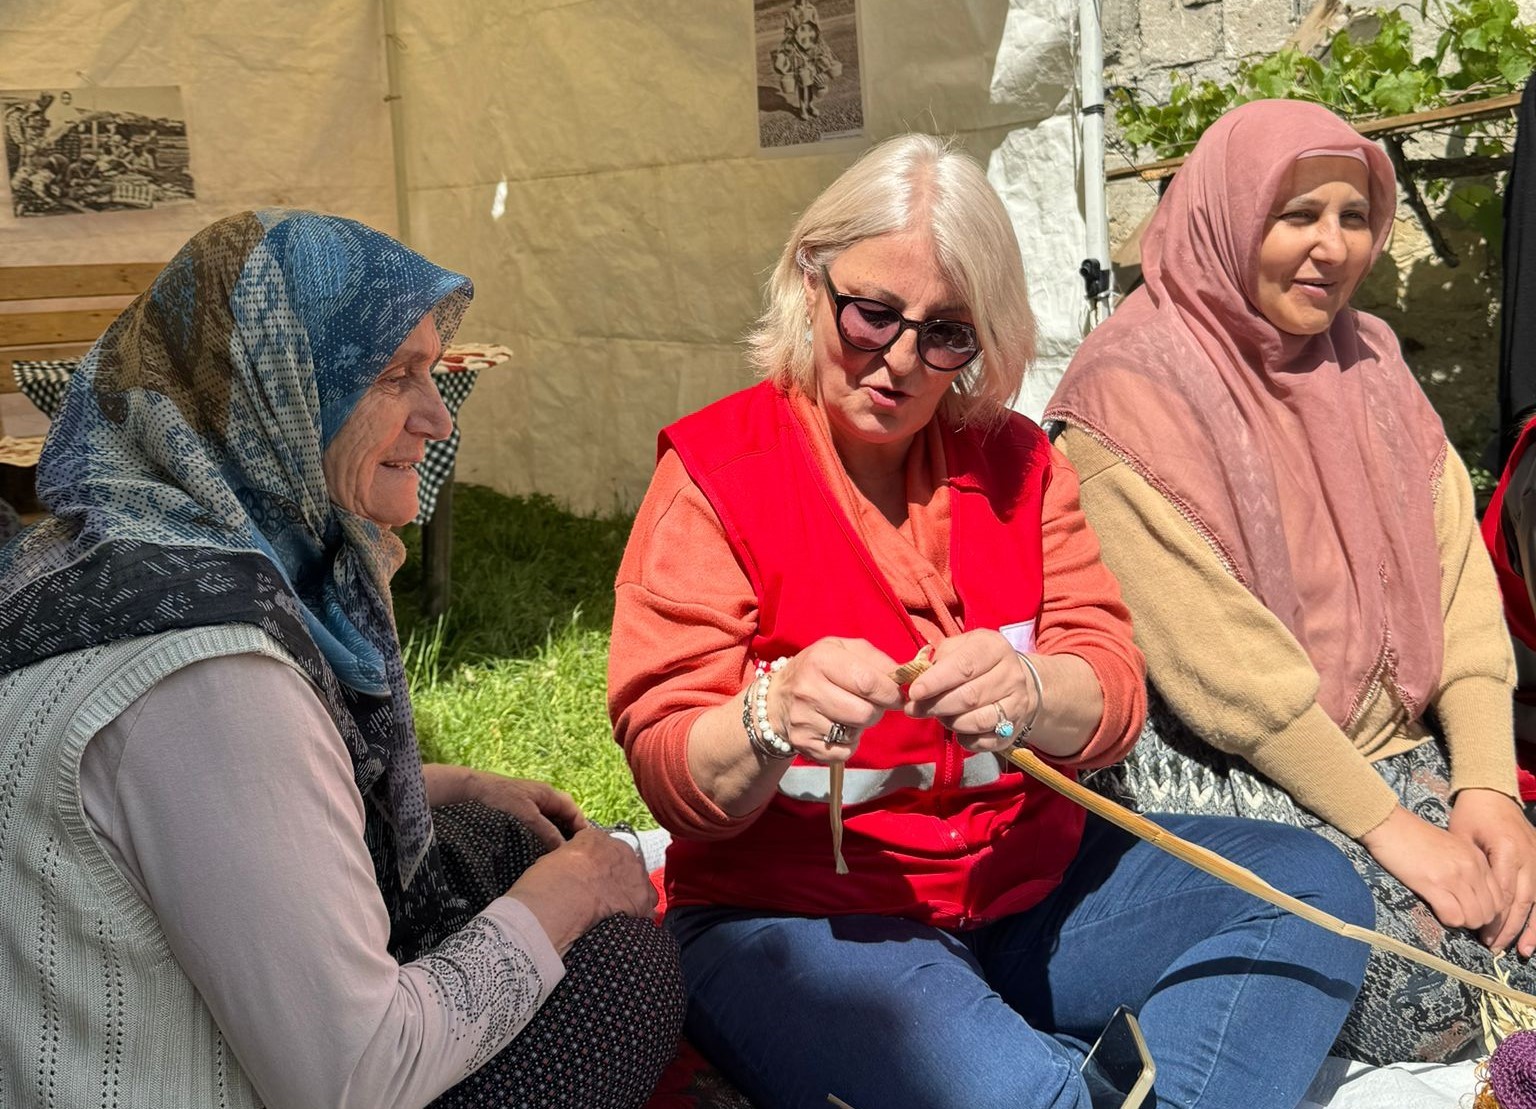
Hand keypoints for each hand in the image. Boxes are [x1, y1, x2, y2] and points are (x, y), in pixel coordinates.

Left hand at [425, 765, 586, 850]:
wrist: (472, 790)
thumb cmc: (501, 798)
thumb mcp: (527, 817)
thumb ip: (547, 832)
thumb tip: (564, 850)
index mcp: (551, 795)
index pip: (576, 813)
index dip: (582, 831)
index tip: (584, 851)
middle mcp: (545, 800)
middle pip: (566, 820)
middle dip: (569, 837)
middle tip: (570, 858)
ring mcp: (533, 807)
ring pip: (552, 826)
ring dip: (555, 839)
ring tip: (556, 858)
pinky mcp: (522, 815)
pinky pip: (539, 828)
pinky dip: (542, 839)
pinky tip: (539, 853)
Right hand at [504, 826, 656, 953]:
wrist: (563, 901)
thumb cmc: (547, 882)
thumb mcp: (551, 861)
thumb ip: (566, 861)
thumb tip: (565, 872)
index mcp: (595, 839)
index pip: (602, 850)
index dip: (597, 868)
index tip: (590, 882)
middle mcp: (621, 850)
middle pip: (625, 866)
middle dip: (617, 881)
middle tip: (602, 900)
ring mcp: (636, 873)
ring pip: (639, 886)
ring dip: (631, 898)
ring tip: (615, 916)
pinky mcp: (644, 898)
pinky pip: (648, 909)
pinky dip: (640, 918)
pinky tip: (626, 928)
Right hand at [766, 638, 903, 763]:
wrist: (776, 698)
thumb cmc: (818, 670)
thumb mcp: (842, 650)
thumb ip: (875, 659)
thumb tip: (903, 676)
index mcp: (821, 660)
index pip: (868, 682)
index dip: (890, 692)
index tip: (895, 695)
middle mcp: (808, 690)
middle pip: (865, 713)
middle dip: (877, 710)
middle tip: (870, 703)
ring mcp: (803, 720)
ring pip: (856, 733)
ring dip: (861, 725)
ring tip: (850, 712)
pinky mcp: (804, 744)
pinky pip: (844, 752)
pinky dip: (848, 743)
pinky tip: (837, 728)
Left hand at [903, 630, 1034, 752]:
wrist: (1016, 680)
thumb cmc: (977, 661)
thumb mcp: (959, 648)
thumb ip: (937, 661)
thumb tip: (914, 681)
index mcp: (994, 648)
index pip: (964, 666)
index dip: (936, 681)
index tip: (914, 693)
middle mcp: (1011, 675)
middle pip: (970, 696)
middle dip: (936, 705)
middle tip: (915, 709)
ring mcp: (1017, 703)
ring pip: (978, 721)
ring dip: (950, 722)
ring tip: (938, 716)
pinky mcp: (1015, 728)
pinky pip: (985, 741)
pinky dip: (965, 739)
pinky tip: (956, 731)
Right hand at [1360, 804, 1501, 932]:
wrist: (1388, 823)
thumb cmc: (1413, 836)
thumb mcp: (1450, 847)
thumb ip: (1467, 868)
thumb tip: (1472, 897)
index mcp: (1478, 858)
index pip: (1501, 898)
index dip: (1490, 913)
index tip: (1474, 915)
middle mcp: (1472, 868)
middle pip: (1490, 912)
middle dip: (1476, 921)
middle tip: (1459, 917)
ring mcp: (1454, 876)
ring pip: (1474, 917)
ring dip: (1463, 922)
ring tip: (1447, 914)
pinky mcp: (1433, 884)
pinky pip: (1453, 916)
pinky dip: (1448, 920)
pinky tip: (1437, 910)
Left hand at [1449, 789, 1535, 955]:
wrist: (1492, 793)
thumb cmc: (1471, 814)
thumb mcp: (1461, 837)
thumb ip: (1469, 868)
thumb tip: (1464, 902)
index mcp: (1508, 851)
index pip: (1503, 893)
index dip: (1493, 918)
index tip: (1481, 935)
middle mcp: (1529, 857)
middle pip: (1521, 901)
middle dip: (1508, 928)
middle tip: (1494, 948)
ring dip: (1531, 928)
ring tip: (1521, 950)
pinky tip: (1534, 933)